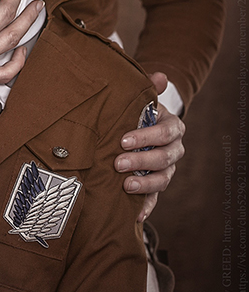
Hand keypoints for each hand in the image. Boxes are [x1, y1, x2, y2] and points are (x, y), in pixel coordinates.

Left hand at [114, 72, 185, 221]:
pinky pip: (155, 198)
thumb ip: (149, 87)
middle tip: (118, 163)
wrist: (139, 125)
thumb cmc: (138, 110)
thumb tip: (160, 76)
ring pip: (163, 180)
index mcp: (172, 126)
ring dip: (145, 185)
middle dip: (141, 161)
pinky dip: (146, 207)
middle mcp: (174, 149)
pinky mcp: (157, 184)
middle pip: (164, 158)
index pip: (165, 132)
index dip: (146, 137)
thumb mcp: (142, 97)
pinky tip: (136, 215)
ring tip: (125, 186)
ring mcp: (167, 168)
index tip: (123, 140)